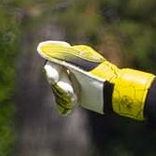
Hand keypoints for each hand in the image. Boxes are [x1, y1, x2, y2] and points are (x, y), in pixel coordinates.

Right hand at [37, 40, 153, 118]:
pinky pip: (63, 99)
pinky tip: (71, 108)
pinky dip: (65, 104)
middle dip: (60, 86)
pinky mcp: (78, 94)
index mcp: (74, 56)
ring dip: (64, 96)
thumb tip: (40, 47)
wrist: (114, 95)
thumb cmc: (99, 78)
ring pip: (57, 89)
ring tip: (75, 99)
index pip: (53, 60)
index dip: (51, 70)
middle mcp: (73, 67)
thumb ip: (59, 57)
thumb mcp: (77, 66)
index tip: (53, 80)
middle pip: (54, 76)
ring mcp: (75, 81)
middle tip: (71, 93)